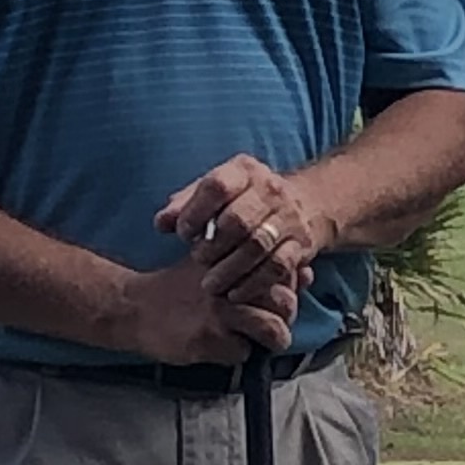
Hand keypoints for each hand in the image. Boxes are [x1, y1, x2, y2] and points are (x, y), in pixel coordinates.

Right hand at [106, 250, 302, 368]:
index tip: (279, 293)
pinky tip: (225, 345)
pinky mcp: (207, 338)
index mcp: (233, 259)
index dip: (289, 285)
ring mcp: (218, 311)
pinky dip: (239, 353)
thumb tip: (307, 274)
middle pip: (285, 301)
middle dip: (286, 315)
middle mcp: (229, 282)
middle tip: (274, 319)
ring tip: (263, 338)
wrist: (135, 307)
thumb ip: (260, 267)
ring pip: (273, 329)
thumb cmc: (180, 288)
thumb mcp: (217, 266)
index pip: (283, 271)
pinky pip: (243, 353)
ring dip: (273, 338)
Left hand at [155, 152, 329, 299]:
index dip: (195, 212)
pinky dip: (253, 284)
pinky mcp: (301, 244)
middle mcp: (270, 189)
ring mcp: (289, 216)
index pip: (217, 186)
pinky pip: (277, 267)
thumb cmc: (242, 200)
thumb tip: (162, 223)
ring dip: (229, 269)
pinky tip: (234, 294)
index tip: (183, 233)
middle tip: (198, 259)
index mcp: (244, 170)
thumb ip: (184, 205)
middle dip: (213, 245)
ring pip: (257, 246)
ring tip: (210, 284)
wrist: (302, 204)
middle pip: (238, 220)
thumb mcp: (213, 193)